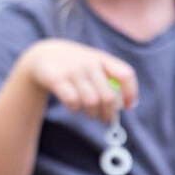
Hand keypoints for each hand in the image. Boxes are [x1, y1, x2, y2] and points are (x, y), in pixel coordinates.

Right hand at [22, 39, 137, 123]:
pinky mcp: (57, 79)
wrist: (43, 54)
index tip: (128, 106)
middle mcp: (89, 63)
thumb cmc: (74, 65)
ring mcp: (72, 70)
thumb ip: (108, 81)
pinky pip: (73, 101)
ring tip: (89, 113)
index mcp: (102, 59)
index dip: (130, 93)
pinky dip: (75, 109)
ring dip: (92, 113)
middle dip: (109, 113)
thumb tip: (125, 106)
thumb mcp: (92, 65)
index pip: (125, 75)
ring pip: (91, 102)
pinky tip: (74, 106)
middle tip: (105, 119)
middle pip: (108, 96)